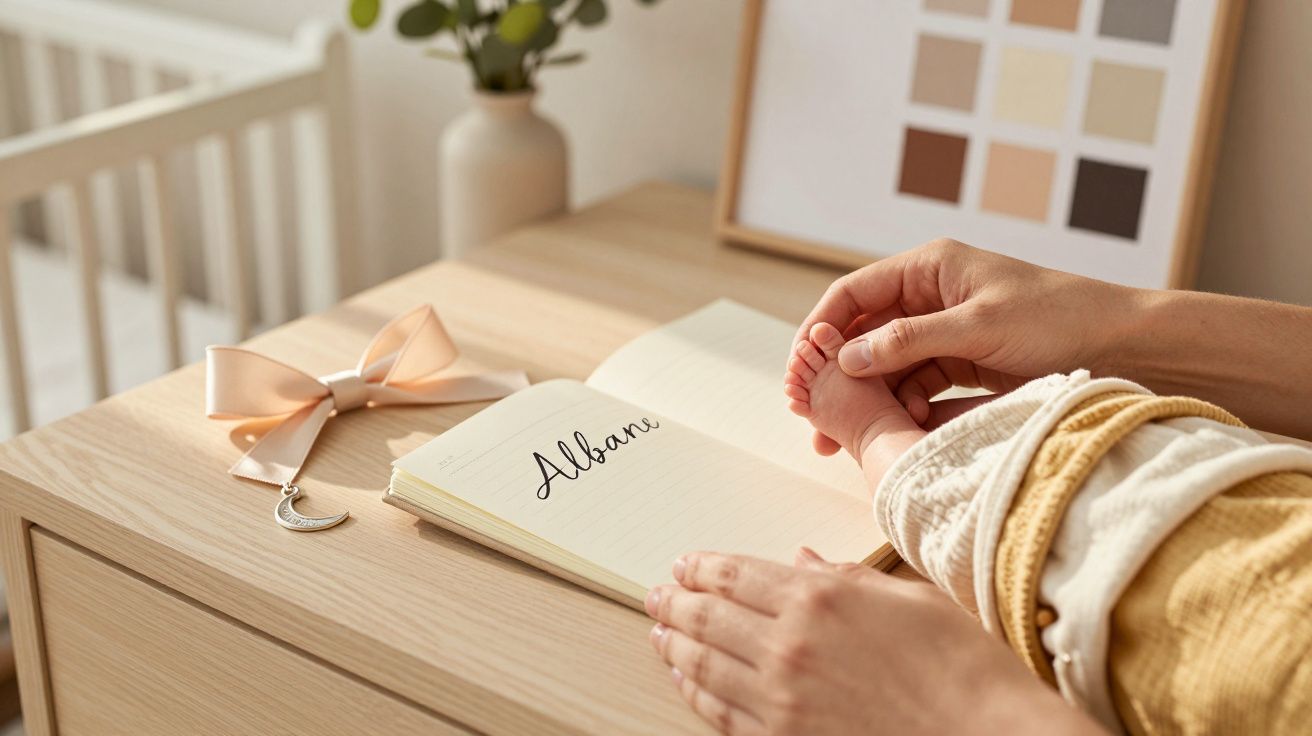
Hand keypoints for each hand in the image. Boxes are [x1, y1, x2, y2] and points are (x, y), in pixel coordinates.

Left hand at [645, 549, 1102, 734]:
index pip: (734, 574)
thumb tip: (800, 560)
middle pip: (707, 617)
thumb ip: (843, 577)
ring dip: (674, 646)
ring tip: (659, 634)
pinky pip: (720, 713)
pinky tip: (687, 683)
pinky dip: (696, 694)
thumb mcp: (907, 597)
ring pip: (703, 666)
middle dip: (674, 603)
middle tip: (657, 596)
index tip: (685, 565)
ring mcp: (781, 699)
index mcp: (818, 598)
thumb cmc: (961, 669)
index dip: (700, 568)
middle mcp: (789, 645)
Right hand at [793, 239, 1139, 425]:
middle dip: (834, 372)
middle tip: (809, 415)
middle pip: (863, 334)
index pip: (853, 294)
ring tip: (840, 438)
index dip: (819, 330)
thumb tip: (847, 358)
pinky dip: (901, 409)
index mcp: (930, 268)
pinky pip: (917, 387)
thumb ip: (909, 341)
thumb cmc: (1062, 319)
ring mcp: (946, 331)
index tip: (799, 370)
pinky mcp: (963, 364)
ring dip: (865, 398)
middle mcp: (931, 296)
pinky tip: (892, 433)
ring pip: (886, 366)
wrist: (1128, 348)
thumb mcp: (979, 326)